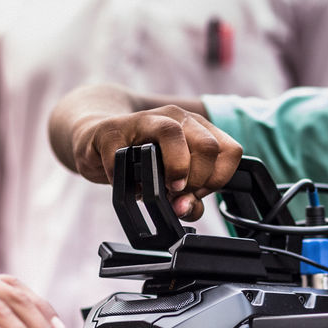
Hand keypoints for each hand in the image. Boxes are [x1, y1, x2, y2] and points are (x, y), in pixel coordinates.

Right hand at [65, 104, 242, 219]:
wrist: (96, 140)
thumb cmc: (142, 161)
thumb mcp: (174, 182)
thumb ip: (190, 198)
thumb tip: (186, 209)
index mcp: (199, 129)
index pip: (230, 152)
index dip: (218, 180)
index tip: (198, 192)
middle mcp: (177, 119)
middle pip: (208, 146)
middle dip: (198, 180)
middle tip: (180, 193)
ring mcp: (144, 119)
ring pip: (174, 134)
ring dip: (175, 169)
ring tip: (165, 187)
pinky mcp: (112, 130)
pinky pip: (124, 152)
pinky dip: (127, 177)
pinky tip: (127, 184)